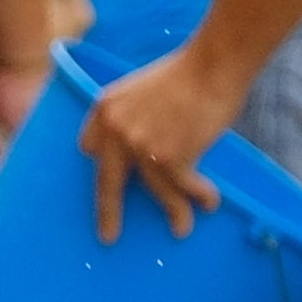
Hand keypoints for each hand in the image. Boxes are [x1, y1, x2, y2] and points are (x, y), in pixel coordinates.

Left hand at [83, 40, 249, 240]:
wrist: (211, 66)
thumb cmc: (185, 75)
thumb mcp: (140, 88)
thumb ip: (131, 116)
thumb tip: (141, 148)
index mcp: (105, 109)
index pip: (90, 146)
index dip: (103, 161)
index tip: (111, 176)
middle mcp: (116, 131)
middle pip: (107, 183)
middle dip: (108, 212)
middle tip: (108, 236)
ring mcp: (141, 147)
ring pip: (155, 190)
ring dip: (173, 211)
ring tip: (180, 228)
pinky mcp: (169, 158)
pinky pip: (183, 188)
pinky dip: (200, 196)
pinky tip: (210, 203)